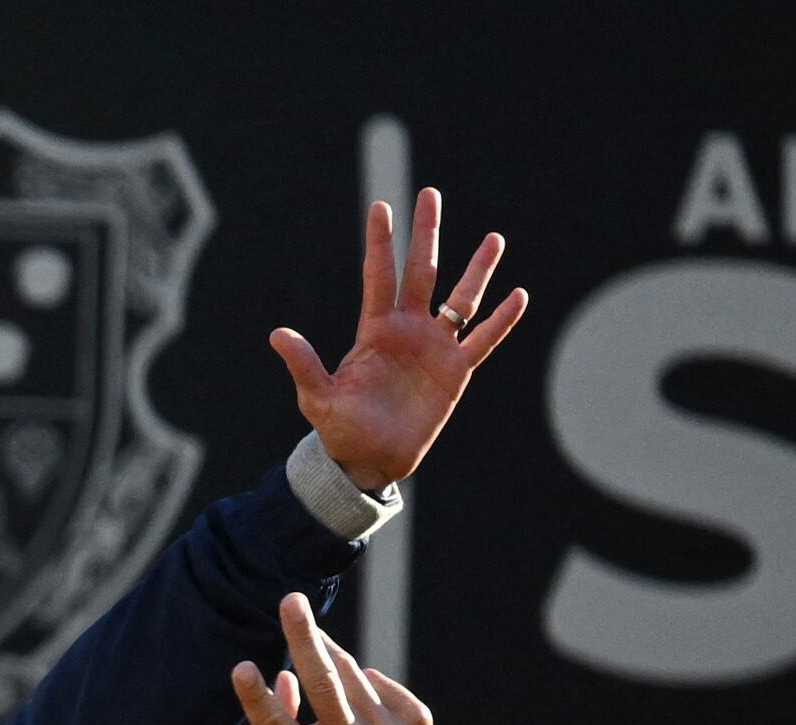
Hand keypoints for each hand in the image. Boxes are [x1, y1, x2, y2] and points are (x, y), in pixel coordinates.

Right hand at [231, 594, 444, 724]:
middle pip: (322, 682)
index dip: (255, 697)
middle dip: (303, 636)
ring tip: (318, 656)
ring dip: (328, 659)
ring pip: (348, 673)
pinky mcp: (416, 720)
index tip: (242, 667)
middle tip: (291, 600)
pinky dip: (361, 685)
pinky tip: (360, 712)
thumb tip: (282, 676)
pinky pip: (376, 681)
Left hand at [269, 188, 526, 491]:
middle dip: (426, 234)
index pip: (378, 276)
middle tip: (430, 194)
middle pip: (421, 272)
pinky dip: (502, 320)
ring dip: (478, 270)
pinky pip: (483, 340)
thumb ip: (304, 364)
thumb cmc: (340, 429)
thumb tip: (277, 335)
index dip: (381, 242)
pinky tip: (519, 295)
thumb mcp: (318, 398)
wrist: (369, 459)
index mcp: (374, 330)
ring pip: (461, 299)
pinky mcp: (455, 371)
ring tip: (494, 239)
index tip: (382, 206)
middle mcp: (407, 330)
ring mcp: (434, 347)